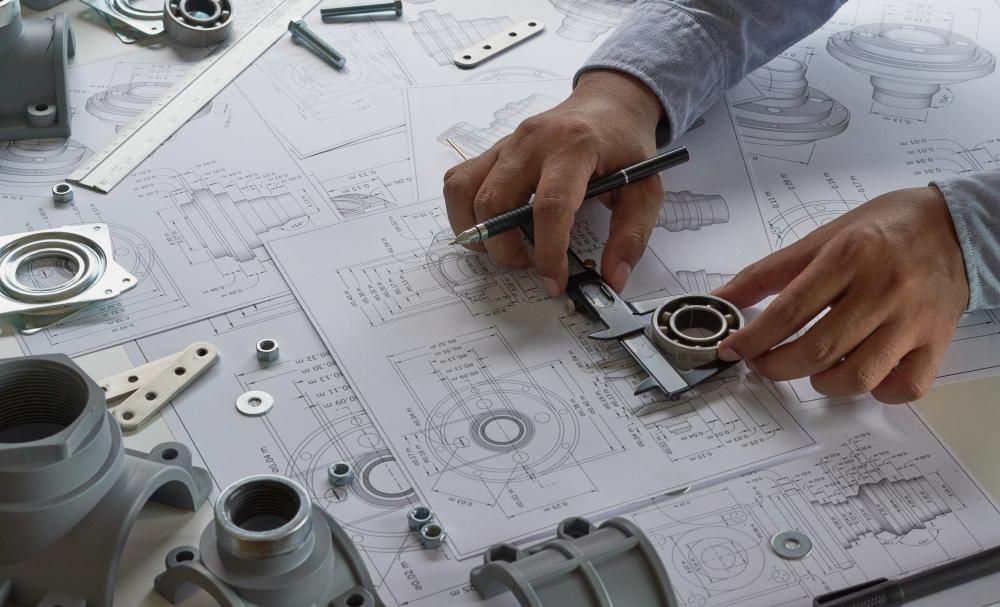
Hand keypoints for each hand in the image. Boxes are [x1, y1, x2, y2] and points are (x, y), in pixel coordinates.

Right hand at [443, 70, 663, 295]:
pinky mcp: (492, 150)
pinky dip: (464, 212)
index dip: (548, 251)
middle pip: (496, 203)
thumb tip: (612, 279)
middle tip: (531, 265)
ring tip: (506, 249)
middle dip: (506, 250)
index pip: (549, 205)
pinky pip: (458, 182)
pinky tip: (490, 227)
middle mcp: (532, 141)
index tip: (555, 280)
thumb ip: (631, 235)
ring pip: (465, 193)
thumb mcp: (646, 188)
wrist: (608, 104)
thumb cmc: (625, 145)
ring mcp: (506, 143)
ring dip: (478, 234)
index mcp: (574, 146)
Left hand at [712, 186, 967, 403]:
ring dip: (821, 382)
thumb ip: (769, 272)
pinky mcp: (938, 342)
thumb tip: (723, 298)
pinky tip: (858, 373)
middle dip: (777, 365)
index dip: (753, 338)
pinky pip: (904, 388)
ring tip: (811, 367)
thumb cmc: (882, 230)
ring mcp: (914, 320)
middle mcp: (884, 289)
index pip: (790, 310)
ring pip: (858, 377)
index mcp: (850, 256)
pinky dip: (876, 392)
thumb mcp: (821, 238)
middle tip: (762, 362)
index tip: (732, 349)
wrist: (955, 226)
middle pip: (818, 349)